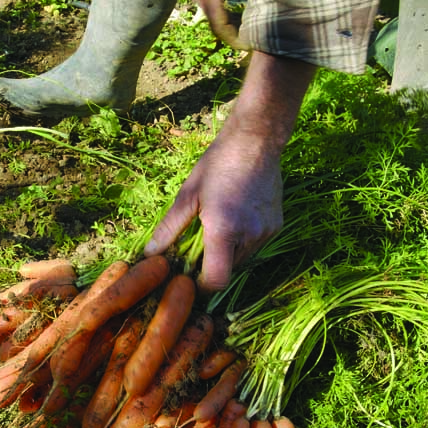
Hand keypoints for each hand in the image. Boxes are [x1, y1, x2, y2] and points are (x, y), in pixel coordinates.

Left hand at [145, 123, 283, 291]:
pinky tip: (234, 218)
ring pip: (242, 259)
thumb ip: (169, 228)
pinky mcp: (277, 226)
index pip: (216, 280)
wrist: (254, 142)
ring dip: (227, 252)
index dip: (201, 285)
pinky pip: (255, 245)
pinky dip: (242, 241)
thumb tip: (150, 254)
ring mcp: (267, 232)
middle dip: (211, 264)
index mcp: (224, 229)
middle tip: (196, 244)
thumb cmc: (216, 165)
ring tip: (216, 226)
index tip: (189, 276)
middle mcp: (250, 235)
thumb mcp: (187, 195)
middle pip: (228, 270)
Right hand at [176, 0, 252, 47]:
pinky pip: (215, 13)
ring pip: (216, 22)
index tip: (253, 47)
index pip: (222, 26)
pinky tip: (243, 20)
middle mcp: (200, 0)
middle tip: (256, 45)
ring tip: (253, 36)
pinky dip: (228, 20)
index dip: (237, 40)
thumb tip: (268, 4)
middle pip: (218, 28)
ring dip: (232, 30)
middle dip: (236, 39)